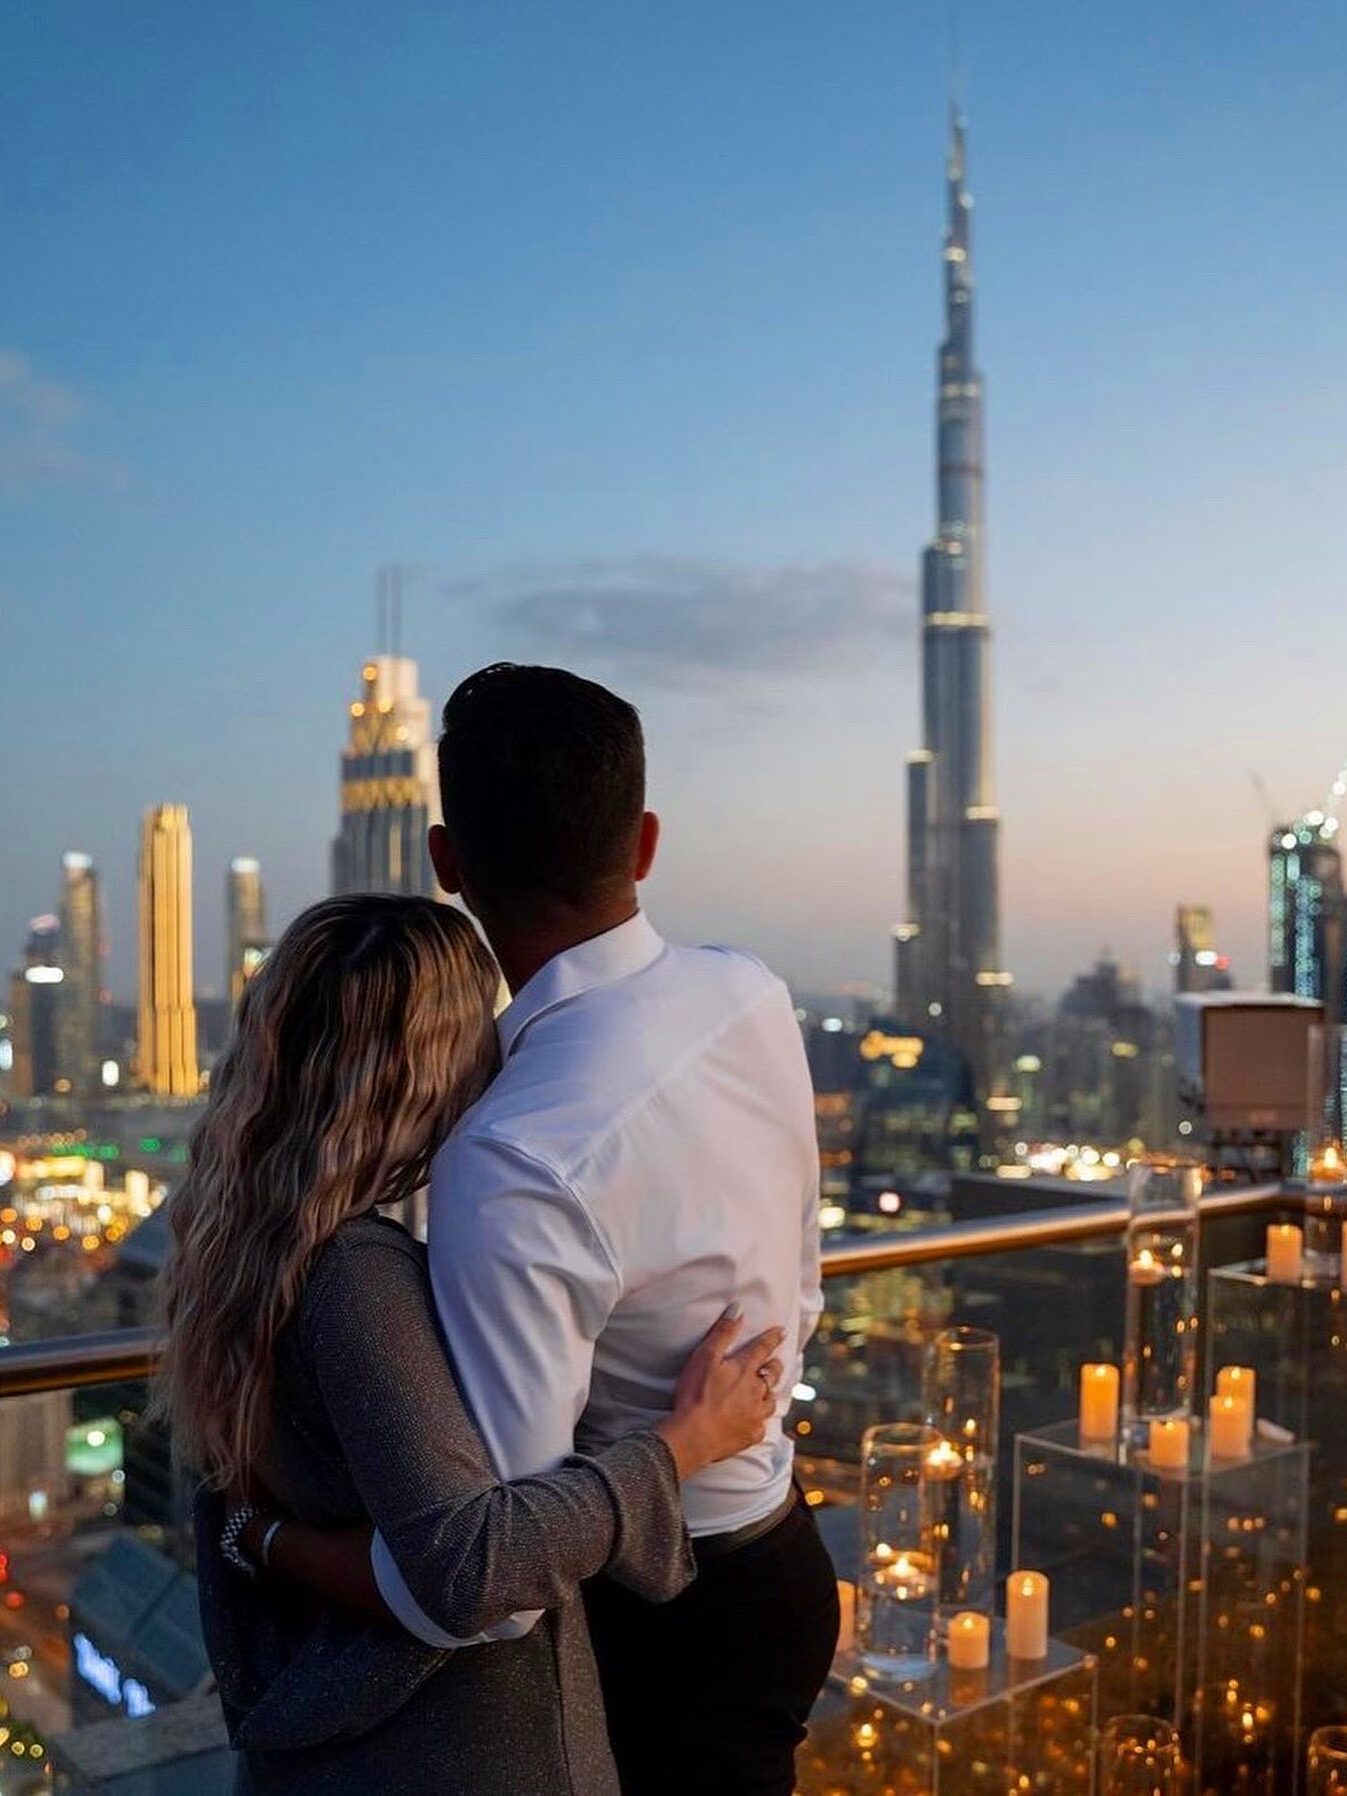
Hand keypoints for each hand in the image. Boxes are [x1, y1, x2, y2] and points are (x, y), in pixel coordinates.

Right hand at [656, 1308, 786, 1479]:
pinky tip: (754, 1421)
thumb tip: (738, 1309)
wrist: (693, 1435)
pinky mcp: (751, 1435)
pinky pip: (761, 1425)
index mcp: (744, 1370)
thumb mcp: (705, 1357)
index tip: (783, 1331)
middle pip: (772, 1374)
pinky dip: (759, 1420)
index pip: (763, 1348)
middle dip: (776, 1366)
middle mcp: (756, 1391)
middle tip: (777, 1363)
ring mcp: (755, 1415)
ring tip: (766, 1392)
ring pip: (770, 1401)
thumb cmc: (695, 1394)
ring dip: (769, 1394)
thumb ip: (723, 1332)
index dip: (773, 1338)